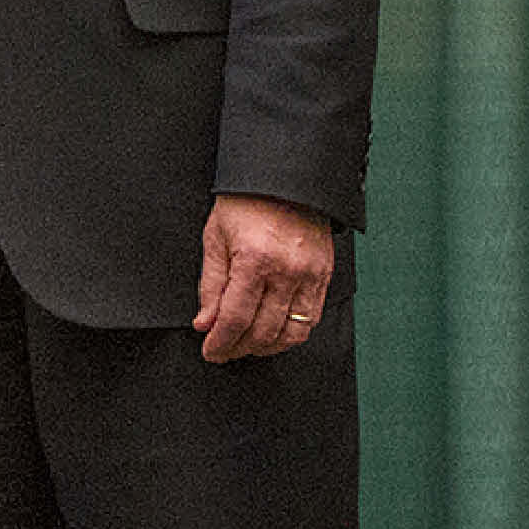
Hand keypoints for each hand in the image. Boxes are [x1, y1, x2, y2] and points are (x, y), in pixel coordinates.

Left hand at [192, 194, 337, 363]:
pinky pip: (311, 318)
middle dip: (238, 348)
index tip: (211, 352)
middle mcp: (286, 271)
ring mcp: (309, 275)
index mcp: (254, 260)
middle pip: (262, 332)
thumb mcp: (216, 238)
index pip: (235, 319)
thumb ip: (211, 285)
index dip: (220, 343)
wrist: (284, 177)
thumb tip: (205, 323)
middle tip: (224, 350)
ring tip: (247, 344)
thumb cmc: (246, 202)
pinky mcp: (323, 275)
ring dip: (266, 347)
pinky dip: (291, 334)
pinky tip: (273, 332)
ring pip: (290, 333)